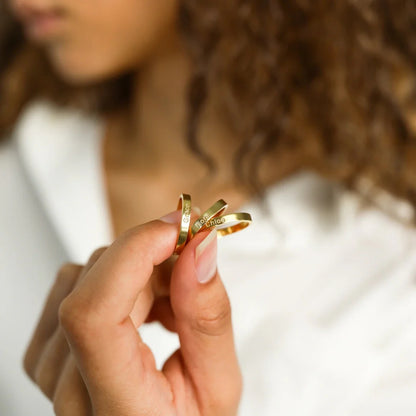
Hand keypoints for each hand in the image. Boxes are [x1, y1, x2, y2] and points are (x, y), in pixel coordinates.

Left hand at [23, 213, 242, 415]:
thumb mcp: (219, 387)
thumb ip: (209, 319)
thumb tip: (200, 248)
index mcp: (118, 410)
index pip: (93, 314)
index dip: (133, 253)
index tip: (177, 229)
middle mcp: (68, 392)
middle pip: (94, 284)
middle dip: (153, 258)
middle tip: (193, 267)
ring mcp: (49, 371)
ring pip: (85, 274)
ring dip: (139, 272)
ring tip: (172, 304)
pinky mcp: (46, 350)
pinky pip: (75, 282)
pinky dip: (120, 279)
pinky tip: (146, 308)